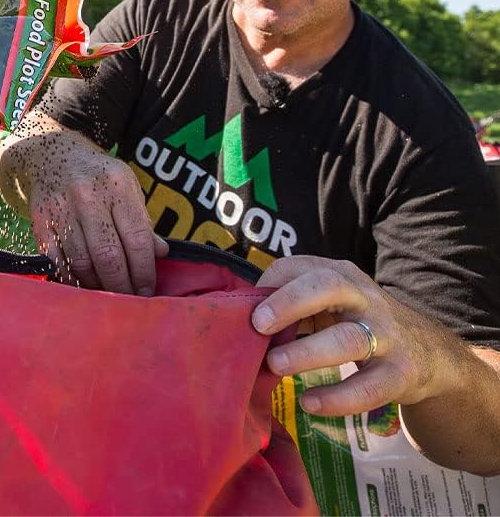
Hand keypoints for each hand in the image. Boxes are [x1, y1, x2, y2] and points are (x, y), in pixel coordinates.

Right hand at [27, 137, 167, 295]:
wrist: (52, 154)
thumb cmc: (98, 176)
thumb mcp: (127, 186)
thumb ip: (142, 220)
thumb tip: (161, 253)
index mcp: (117, 185)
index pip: (137, 239)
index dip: (145, 271)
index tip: (148, 290)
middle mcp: (88, 196)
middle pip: (109, 255)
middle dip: (123, 286)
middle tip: (130, 299)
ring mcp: (61, 209)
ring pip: (83, 263)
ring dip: (98, 286)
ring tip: (109, 295)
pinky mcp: (41, 222)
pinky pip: (59, 262)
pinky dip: (73, 280)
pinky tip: (84, 285)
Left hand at [252, 255, 448, 415]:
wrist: (429, 352)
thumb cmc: (358, 323)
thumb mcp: (331, 304)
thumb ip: (295, 307)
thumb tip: (241, 322)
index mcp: (341, 275)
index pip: (299, 267)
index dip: (270, 285)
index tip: (246, 310)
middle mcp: (364, 297)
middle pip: (327, 286)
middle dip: (289, 302)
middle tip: (257, 325)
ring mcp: (385, 334)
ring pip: (347, 339)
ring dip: (307, 352)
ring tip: (275, 365)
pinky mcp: (401, 373)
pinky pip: (368, 387)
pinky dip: (337, 397)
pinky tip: (309, 403)